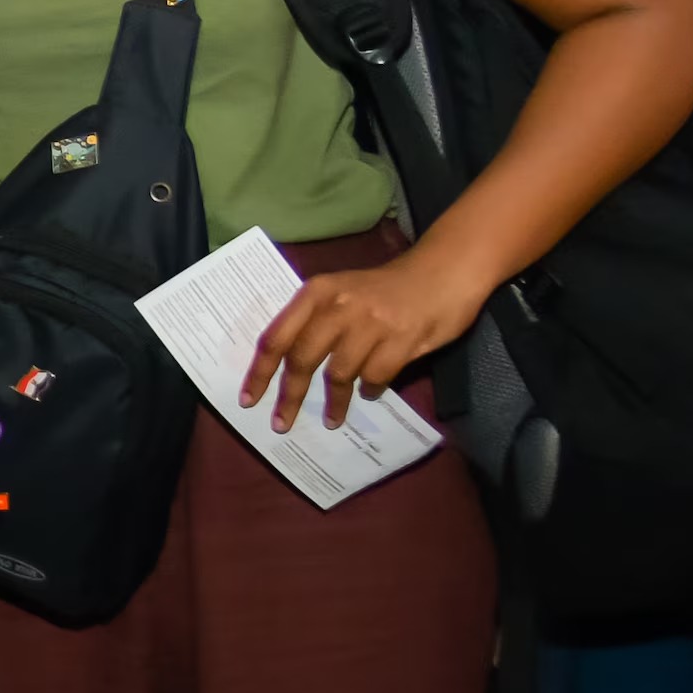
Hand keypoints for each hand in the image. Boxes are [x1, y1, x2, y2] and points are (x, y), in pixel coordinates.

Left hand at [245, 245, 483, 434]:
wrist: (443, 270)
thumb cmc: (386, 287)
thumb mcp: (341, 291)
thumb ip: (314, 320)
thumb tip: (286, 365)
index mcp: (316, 292)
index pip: (276, 337)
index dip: (259, 372)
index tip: (248, 399)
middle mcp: (338, 306)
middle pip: (301, 360)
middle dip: (290, 396)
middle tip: (283, 422)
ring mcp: (371, 323)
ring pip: (338, 374)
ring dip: (334, 402)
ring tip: (333, 418)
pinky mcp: (402, 339)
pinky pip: (375, 377)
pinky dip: (370, 391)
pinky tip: (371, 393)